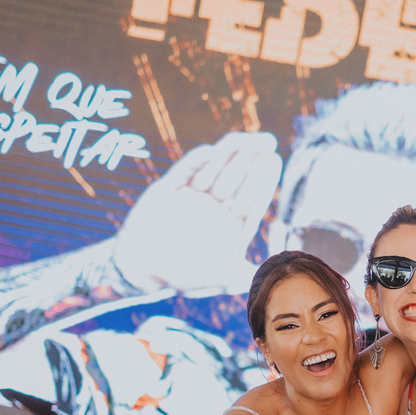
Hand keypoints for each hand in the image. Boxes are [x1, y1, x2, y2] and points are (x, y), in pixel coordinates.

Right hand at [112, 132, 282, 292]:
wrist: (141, 267)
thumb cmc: (183, 274)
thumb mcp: (219, 277)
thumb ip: (243, 275)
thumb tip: (270, 275)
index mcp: (230, 224)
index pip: (251, 199)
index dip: (263, 180)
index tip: (274, 159)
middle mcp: (214, 207)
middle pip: (237, 180)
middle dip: (250, 160)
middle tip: (266, 140)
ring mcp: (192, 196)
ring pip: (213, 171)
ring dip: (227, 154)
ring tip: (243, 138)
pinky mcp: (168, 189)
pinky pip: (183, 172)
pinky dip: (195, 163)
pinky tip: (209, 152)